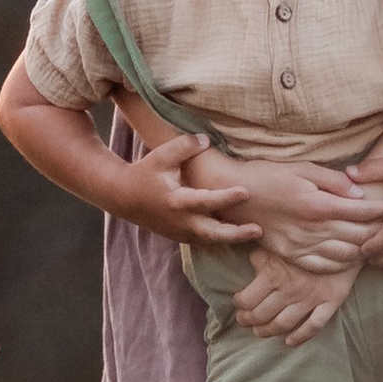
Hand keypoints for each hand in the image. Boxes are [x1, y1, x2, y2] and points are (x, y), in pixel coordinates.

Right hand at [117, 133, 261, 250]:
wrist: (123, 197)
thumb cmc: (145, 173)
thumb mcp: (161, 155)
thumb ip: (185, 146)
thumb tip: (207, 140)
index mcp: (176, 201)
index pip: (206, 201)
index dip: (226, 197)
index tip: (246, 192)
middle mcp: (180, 221)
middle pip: (212, 233)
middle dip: (236, 234)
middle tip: (259, 230)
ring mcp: (180, 232)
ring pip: (210, 241)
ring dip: (233, 239)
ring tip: (255, 234)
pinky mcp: (180, 237)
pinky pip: (204, 241)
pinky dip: (221, 239)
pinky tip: (238, 235)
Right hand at [225, 158, 382, 273]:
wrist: (236, 194)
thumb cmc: (270, 175)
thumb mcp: (303, 168)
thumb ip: (333, 181)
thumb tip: (359, 192)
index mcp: (317, 204)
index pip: (362, 210)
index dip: (382, 207)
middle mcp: (312, 228)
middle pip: (359, 234)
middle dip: (380, 228)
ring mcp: (301, 245)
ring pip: (346, 254)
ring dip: (365, 246)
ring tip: (376, 237)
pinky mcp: (292, 255)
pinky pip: (325, 265)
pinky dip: (343, 262)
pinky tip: (351, 252)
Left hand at [233, 249, 357, 341]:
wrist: (347, 237)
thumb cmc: (309, 238)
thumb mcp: (280, 242)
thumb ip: (261, 256)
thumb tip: (250, 263)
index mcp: (274, 274)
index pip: (247, 300)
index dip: (239, 304)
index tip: (237, 302)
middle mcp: (290, 290)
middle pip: (261, 316)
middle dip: (248, 321)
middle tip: (244, 320)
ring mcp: (310, 299)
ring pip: (283, 325)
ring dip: (267, 332)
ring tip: (260, 331)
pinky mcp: (329, 303)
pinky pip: (313, 326)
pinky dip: (299, 338)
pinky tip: (288, 342)